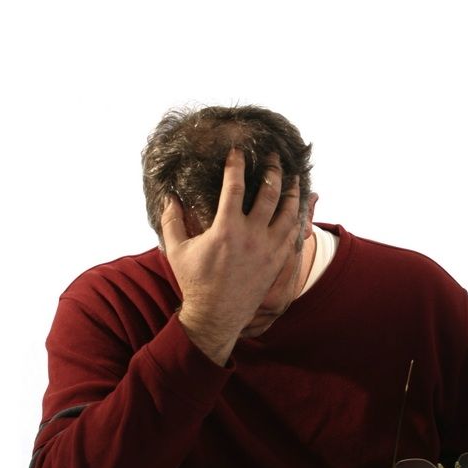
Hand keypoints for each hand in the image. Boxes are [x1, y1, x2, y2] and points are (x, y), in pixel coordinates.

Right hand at [161, 148, 301, 364]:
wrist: (216, 316)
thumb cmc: (195, 283)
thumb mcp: (177, 250)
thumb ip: (171, 220)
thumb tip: (169, 196)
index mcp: (226, 229)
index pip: (235, 186)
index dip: (237, 164)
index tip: (238, 150)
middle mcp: (252, 236)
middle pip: (270, 193)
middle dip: (274, 170)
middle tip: (275, 157)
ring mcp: (269, 250)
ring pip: (289, 212)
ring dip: (292, 192)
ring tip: (292, 178)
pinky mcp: (277, 262)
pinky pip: (293, 234)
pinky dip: (297, 218)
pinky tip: (298, 209)